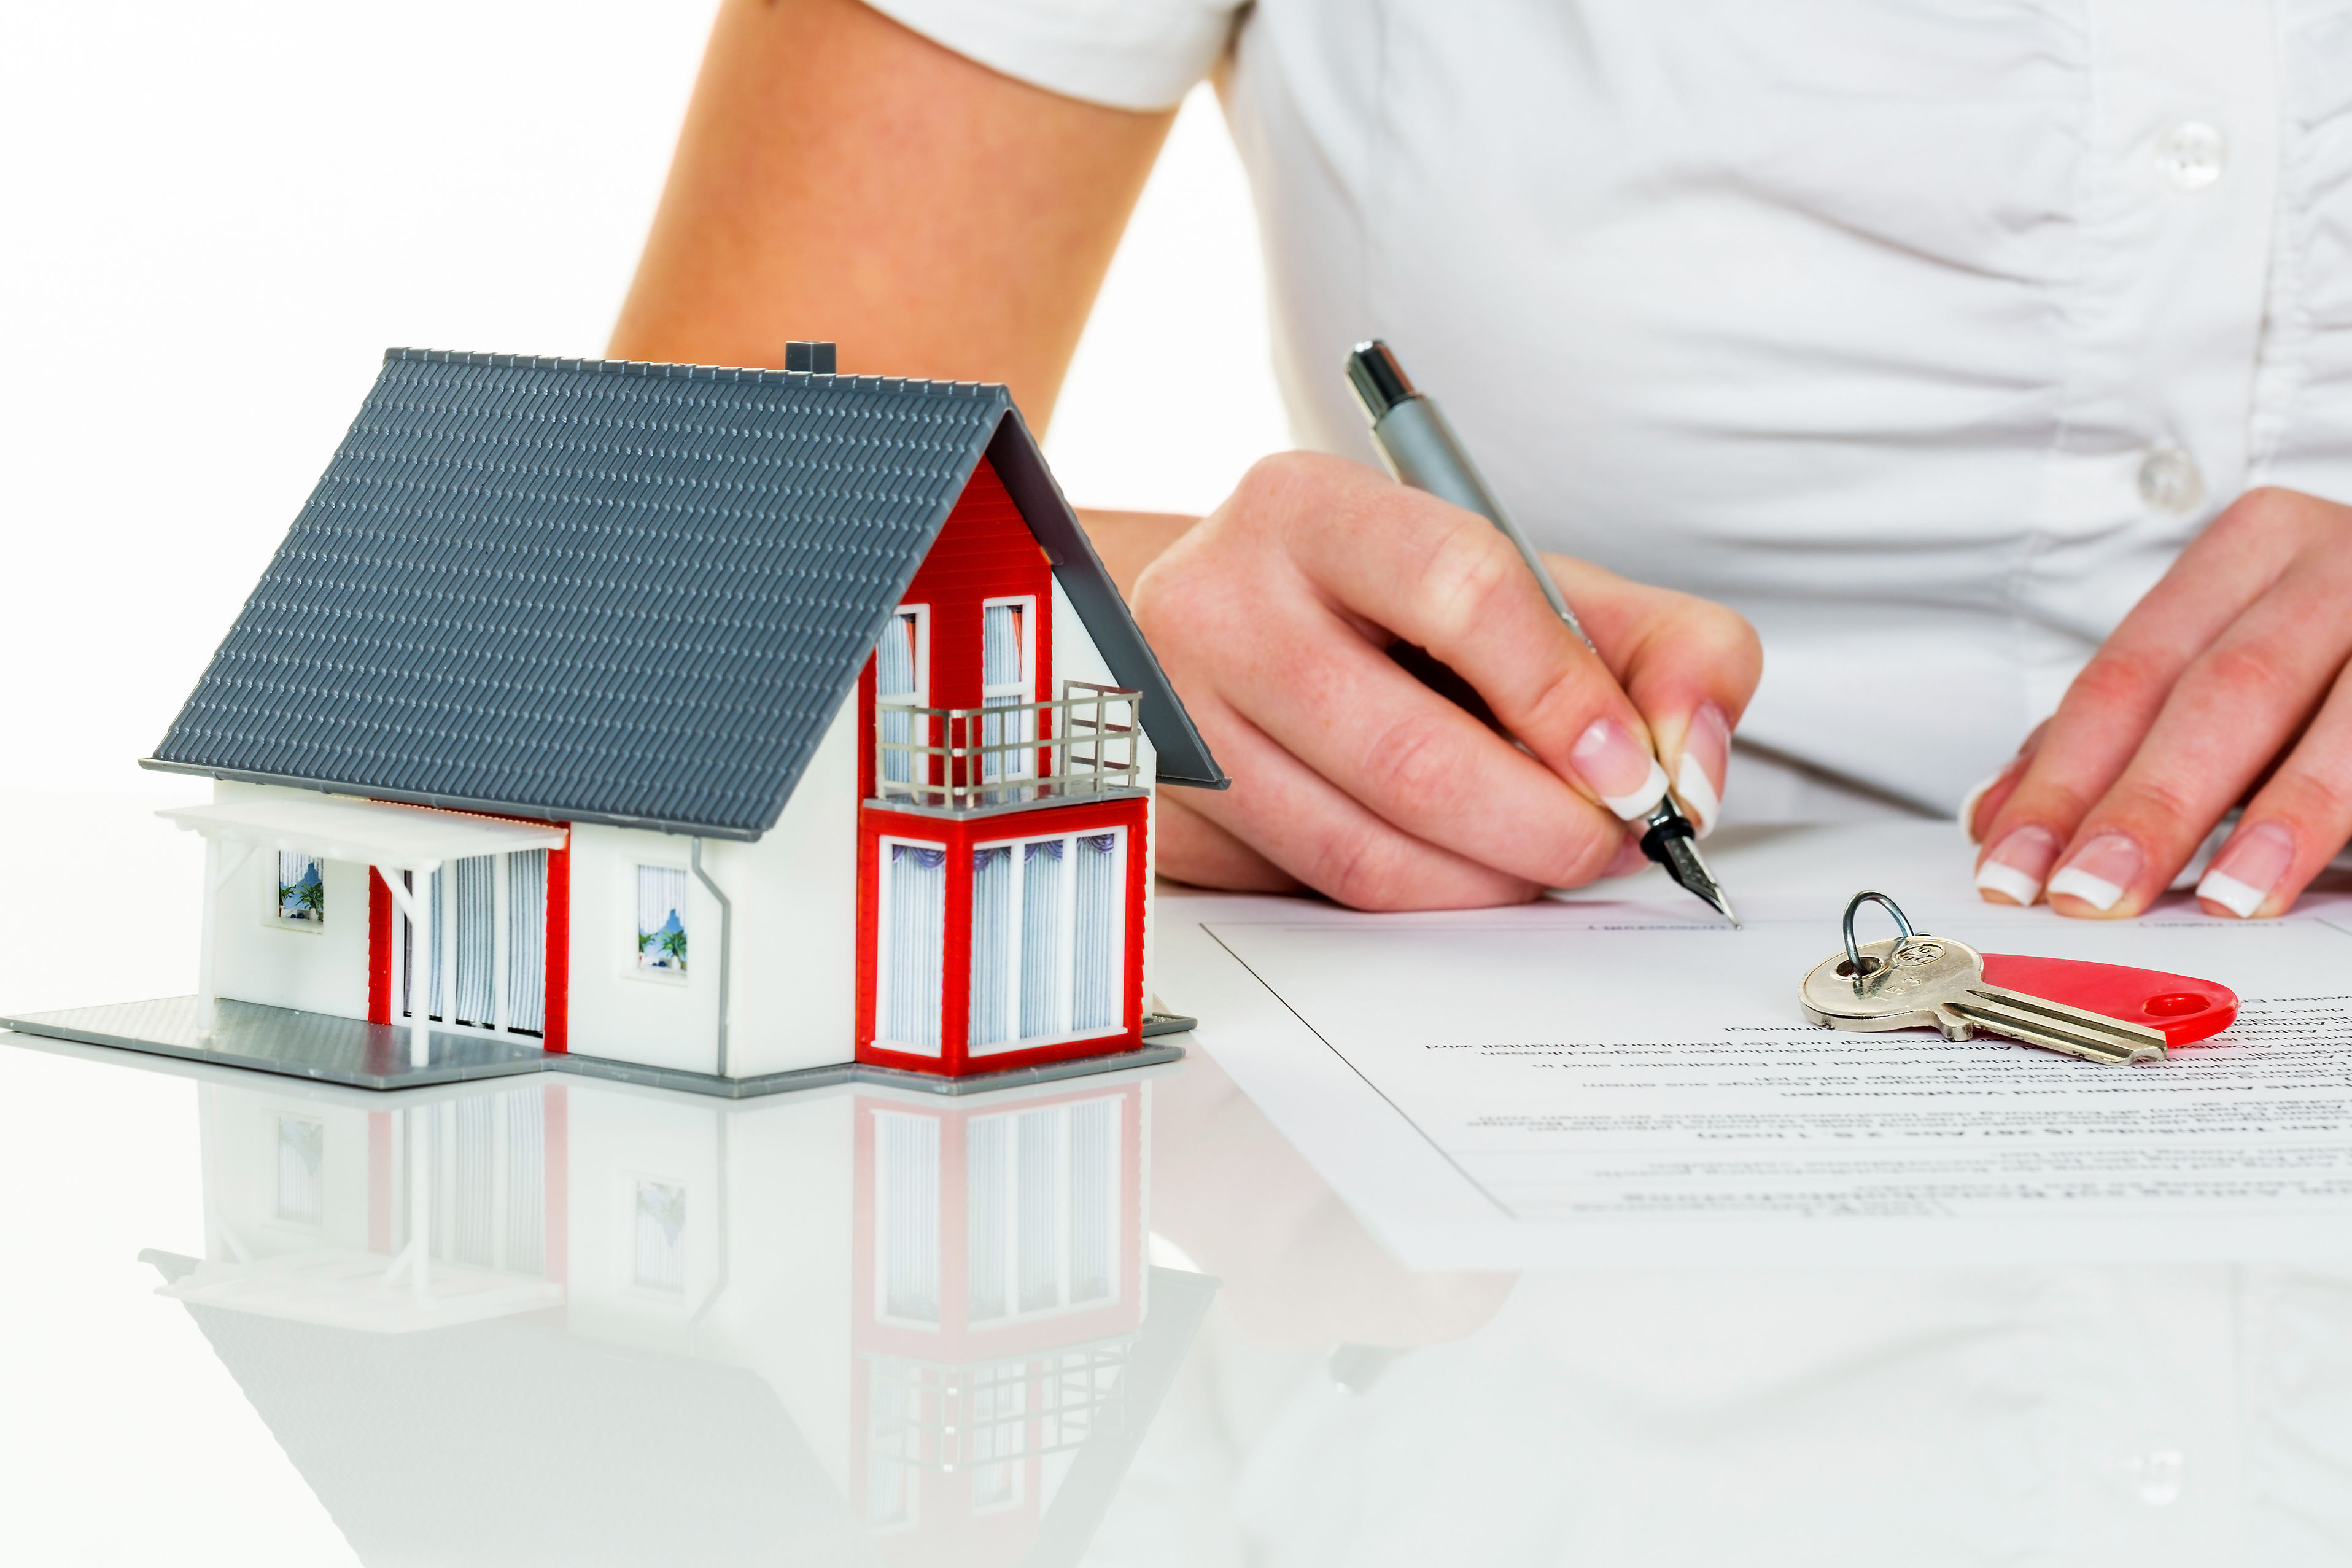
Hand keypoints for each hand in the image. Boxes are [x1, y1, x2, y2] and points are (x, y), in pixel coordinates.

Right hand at [1129, 452, 1761, 909]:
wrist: (1233, 639)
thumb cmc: (1396, 611)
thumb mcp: (1540, 589)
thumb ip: (1661, 648)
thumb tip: (1691, 768)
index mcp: (1314, 506)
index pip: (1458, 589)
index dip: (1565, 696)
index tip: (1636, 769)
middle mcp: (1222, 600)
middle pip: (1408, 748)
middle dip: (1544, 821)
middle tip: (1614, 837)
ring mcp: (1184, 714)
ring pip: (1367, 840)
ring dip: (1496, 874)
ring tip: (1556, 853)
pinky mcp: (1181, 811)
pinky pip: (1333, 883)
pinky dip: (1437, 894)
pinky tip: (1480, 869)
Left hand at [1970, 486, 2351, 918]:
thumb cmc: (2330, 646)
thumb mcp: (2217, 662)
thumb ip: (2115, 733)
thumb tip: (1995, 814)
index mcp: (2250, 550)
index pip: (2128, 673)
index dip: (2064, 777)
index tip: (2011, 867)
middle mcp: (2338, 563)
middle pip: (2223, 692)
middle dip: (2152, 805)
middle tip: (2091, 895)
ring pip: (2341, 721)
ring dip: (2280, 819)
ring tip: (2224, 903)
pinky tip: (2315, 876)